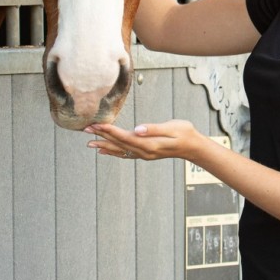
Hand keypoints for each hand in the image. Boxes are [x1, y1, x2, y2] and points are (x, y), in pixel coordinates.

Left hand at [85, 119, 202, 161]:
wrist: (193, 146)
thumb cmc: (185, 133)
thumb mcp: (173, 127)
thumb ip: (154, 128)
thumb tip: (138, 129)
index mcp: (149, 143)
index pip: (124, 137)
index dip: (109, 131)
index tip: (96, 125)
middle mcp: (144, 152)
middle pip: (119, 144)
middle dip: (102, 136)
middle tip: (86, 130)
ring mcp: (144, 155)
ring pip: (120, 150)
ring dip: (104, 145)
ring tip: (89, 142)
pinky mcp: (145, 154)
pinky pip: (125, 154)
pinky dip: (113, 152)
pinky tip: (104, 151)